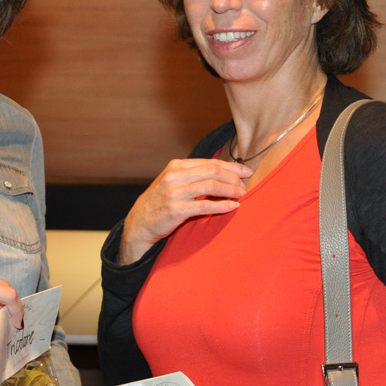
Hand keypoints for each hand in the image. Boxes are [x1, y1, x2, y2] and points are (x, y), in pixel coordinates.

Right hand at [119, 158, 252, 264]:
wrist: (138, 223)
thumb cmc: (160, 202)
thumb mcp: (172, 182)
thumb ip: (193, 175)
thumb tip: (223, 173)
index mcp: (176, 166)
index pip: (210, 162)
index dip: (231, 166)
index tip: (246, 171)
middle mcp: (174, 176)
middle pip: (212, 171)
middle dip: (233, 177)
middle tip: (245, 185)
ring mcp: (174, 193)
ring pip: (210, 186)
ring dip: (230, 190)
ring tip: (241, 195)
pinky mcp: (175, 210)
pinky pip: (205, 206)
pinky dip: (222, 205)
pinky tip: (233, 206)